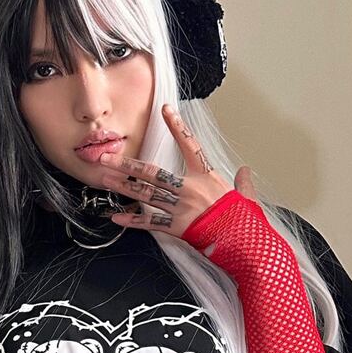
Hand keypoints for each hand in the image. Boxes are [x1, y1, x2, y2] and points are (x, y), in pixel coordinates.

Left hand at [94, 102, 257, 237]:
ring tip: (105, 180)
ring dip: (124, 187)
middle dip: (127, 165)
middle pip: (152, 173)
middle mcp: (189, 189)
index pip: (190, 144)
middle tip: (107, 159)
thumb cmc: (245, 220)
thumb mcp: (246, 197)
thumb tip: (245, 172)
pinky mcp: (177, 227)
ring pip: (146, 194)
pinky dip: (133, 221)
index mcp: (206, 177)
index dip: (177, 126)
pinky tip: (117, 217)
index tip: (165, 110)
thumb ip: (244, 183)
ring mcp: (181, 208)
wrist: (245, 242)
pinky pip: (150, 223)